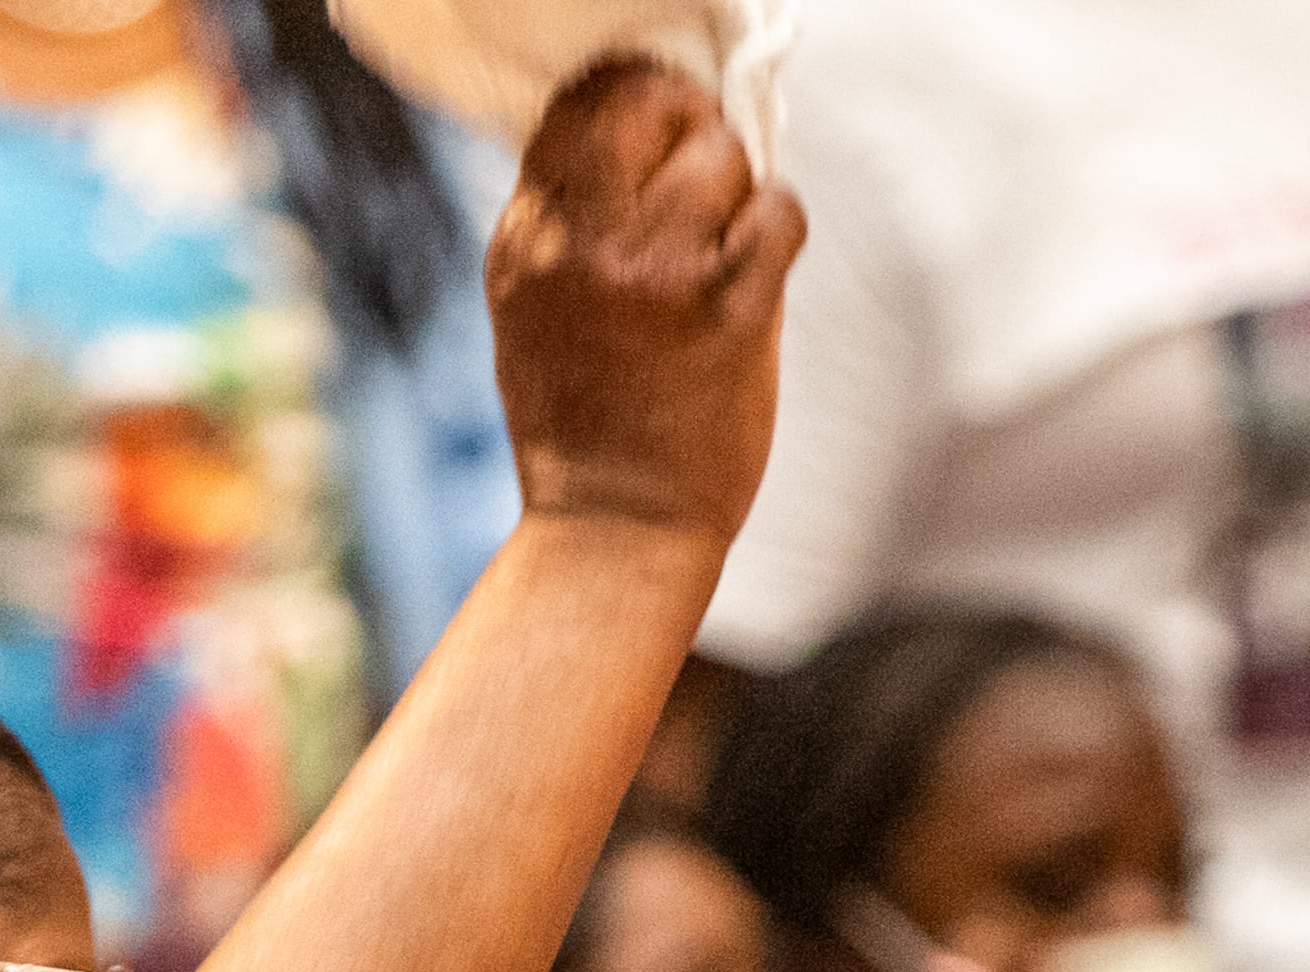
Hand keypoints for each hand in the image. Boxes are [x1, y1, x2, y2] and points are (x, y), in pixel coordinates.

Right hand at [489, 64, 804, 551]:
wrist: (613, 531)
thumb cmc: (581, 429)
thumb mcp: (531, 309)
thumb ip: (566, 225)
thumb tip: (631, 153)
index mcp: (530, 238)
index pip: (578, 106)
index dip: (628, 102)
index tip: (653, 133)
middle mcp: (586, 244)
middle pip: (649, 105)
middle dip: (685, 122)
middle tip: (703, 165)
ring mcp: (661, 275)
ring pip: (721, 154)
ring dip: (738, 184)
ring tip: (729, 238)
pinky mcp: (731, 312)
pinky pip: (779, 212)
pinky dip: (779, 223)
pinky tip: (762, 264)